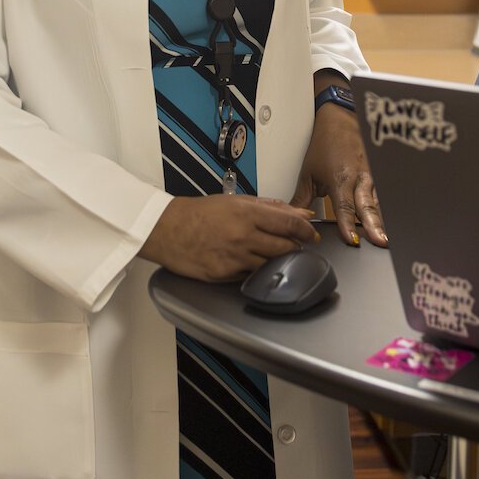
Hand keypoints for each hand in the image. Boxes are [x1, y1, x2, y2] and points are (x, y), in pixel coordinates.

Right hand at [139, 195, 317, 282]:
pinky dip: (255, 271)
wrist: (167, 230)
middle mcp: (244, 236)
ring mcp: (234, 258)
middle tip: (298, 246)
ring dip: (277, 262)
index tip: (311, 234)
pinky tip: (251, 264)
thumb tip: (300, 212)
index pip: (290, 223)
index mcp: (248, 214)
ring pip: (270, 265)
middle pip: (285, 247)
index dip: (306, 230)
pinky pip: (250, 276)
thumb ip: (271, 207)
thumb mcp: (236, 201)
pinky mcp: (224, 275)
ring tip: (272, 255)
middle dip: (296, 248)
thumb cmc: (200, 213)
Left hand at [289, 101, 387, 248]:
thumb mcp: (308, 172)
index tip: (352, 240)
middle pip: (367, 206)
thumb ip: (302, 198)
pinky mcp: (378, 174)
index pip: (344, 207)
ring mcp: (371, 176)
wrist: (340, 119)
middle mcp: (359, 178)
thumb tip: (296, 218)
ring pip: (379, 202)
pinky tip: (391, 222)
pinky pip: (383, 195)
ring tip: (387, 237)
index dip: (348, 225)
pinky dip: (386, 209)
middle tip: (380, 241)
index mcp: (340, 178)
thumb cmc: (325, 144)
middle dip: (374, 225)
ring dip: (382, 220)